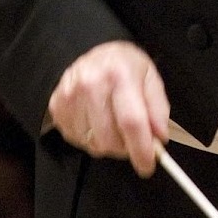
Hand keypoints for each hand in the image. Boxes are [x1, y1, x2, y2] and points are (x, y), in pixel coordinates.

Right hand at [48, 40, 169, 176]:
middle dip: (125, 148)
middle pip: (109, 138)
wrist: (92, 53)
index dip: (141, 149)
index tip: (148, 165)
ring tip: (114, 125)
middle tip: (132, 140)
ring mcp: (70, 97)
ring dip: (108, 144)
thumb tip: (159, 138)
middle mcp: (91, 84)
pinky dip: (92, 140)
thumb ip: (158, 109)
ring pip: (93, 144)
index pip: (131, 121)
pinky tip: (97, 122)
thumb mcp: (150, 78)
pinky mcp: (57, 108)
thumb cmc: (124, 67)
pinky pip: (78, 141)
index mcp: (119, 74)